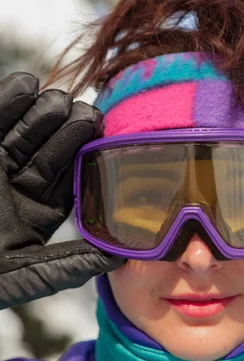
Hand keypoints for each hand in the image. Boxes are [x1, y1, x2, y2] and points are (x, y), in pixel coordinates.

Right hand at [0, 72, 123, 308]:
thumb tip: (116, 260)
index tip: (104, 139)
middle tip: (86, 113)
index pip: (70, 179)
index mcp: (39, 211)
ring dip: (43, 112)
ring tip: (57, 100)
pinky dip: (7, 100)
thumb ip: (64, 266)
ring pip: (24, 129)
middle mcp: (20, 183)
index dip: (86, 158)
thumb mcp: (19, 275)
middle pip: (52, 150)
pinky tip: (25, 84)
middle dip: (70, 130)